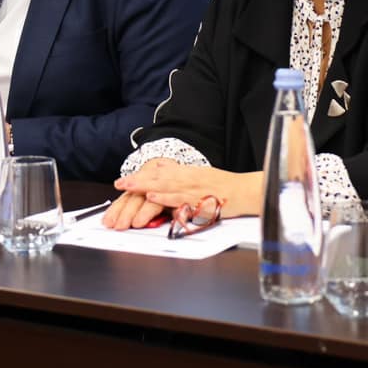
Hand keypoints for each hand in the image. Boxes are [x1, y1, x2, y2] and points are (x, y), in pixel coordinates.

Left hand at [105, 160, 253, 228]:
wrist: (247, 191)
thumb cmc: (224, 186)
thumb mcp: (200, 174)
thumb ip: (179, 172)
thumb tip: (160, 167)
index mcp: (188, 172)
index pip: (159, 174)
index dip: (140, 177)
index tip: (124, 180)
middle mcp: (189, 178)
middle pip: (159, 179)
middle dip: (138, 181)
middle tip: (120, 183)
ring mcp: (195, 189)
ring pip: (167, 186)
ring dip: (147, 186)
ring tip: (130, 187)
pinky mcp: (201, 200)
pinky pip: (182, 199)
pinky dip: (167, 197)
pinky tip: (155, 196)